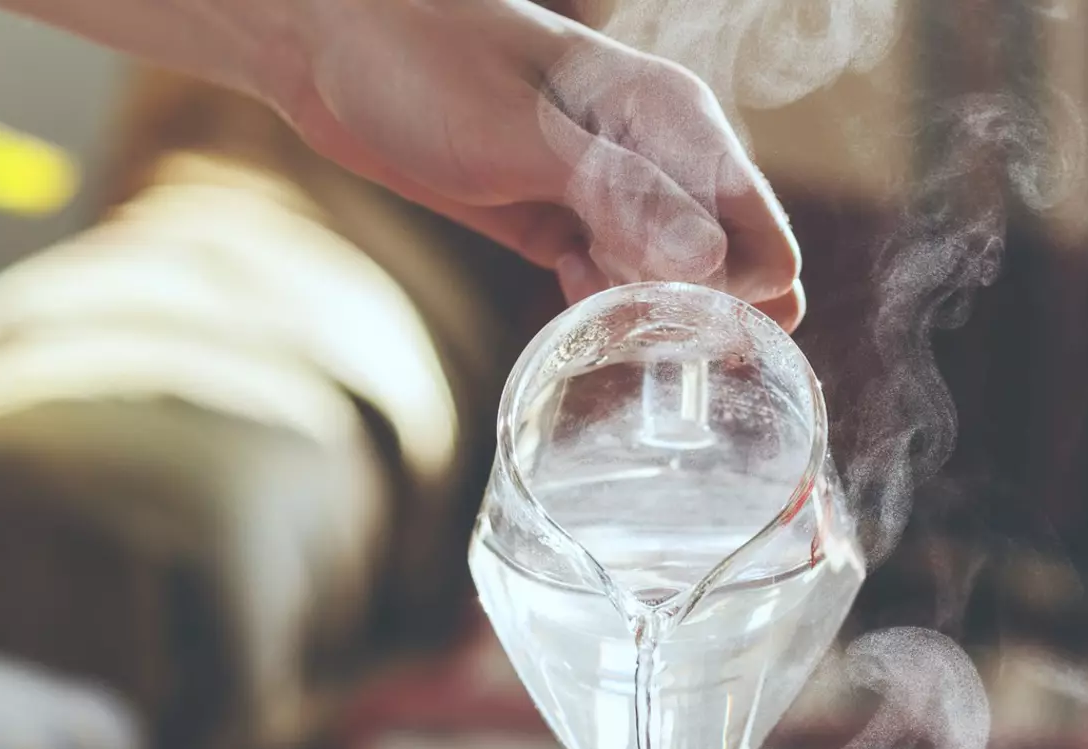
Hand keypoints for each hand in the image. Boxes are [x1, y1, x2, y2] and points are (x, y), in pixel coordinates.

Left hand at [279, 0, 803, 324]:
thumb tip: (711, 265)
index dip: (750, 296)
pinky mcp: (558, 216)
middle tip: (664, 360)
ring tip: (622, 347)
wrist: (330, 49)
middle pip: (722, 261)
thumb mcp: (523, 139)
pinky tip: (575, 316)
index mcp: (669, 117)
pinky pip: (607, 278)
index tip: (707, 344)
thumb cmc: (423, 64)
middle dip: (706, 317)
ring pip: (664, 276)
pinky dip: (601, 305)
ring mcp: (607, 188)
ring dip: (651, 317)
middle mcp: (654, 154)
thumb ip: (619, 199)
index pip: (757, 226)